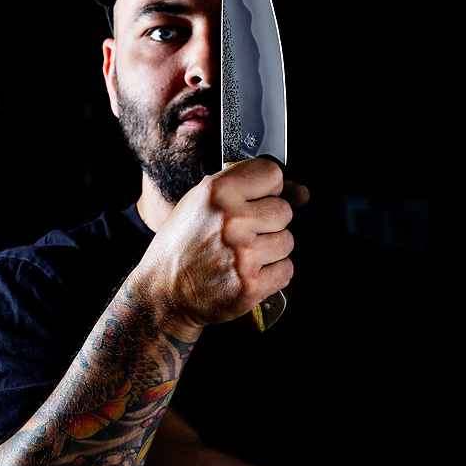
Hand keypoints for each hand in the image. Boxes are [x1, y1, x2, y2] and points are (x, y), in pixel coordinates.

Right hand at [135, 158, 308, 335]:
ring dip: (272, 249)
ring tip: (245, 254)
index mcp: (217, 193)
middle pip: (284, 210)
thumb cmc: (182, 245)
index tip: (257, 200)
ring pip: (287, 241)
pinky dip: (272, 273)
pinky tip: (249, 271)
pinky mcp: (250, 285)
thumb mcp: (201, 202)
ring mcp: (242, 254)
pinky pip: (286, 270)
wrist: (164, 291)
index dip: (267, 188)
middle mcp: (231, 221)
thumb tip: (301, 192)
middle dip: (270, 222)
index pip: (273, 173)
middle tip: (246, 233)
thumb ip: (247, 188)